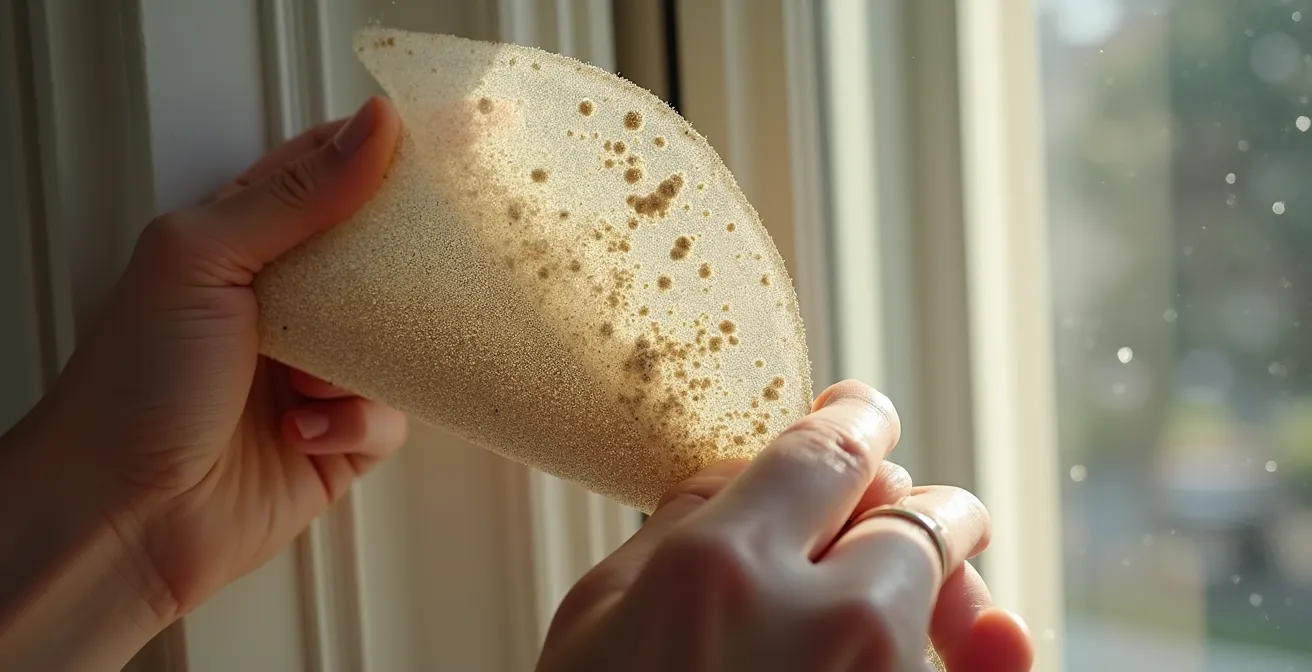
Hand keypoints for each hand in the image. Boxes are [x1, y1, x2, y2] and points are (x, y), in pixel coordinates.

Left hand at [4, 97, 403, 630]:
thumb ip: (295, 196)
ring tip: (311, 375)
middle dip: (408, 256)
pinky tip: (303, 430)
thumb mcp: (203, 261)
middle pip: (378, 254)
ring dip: (366, 356)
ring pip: (398, 338)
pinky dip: (353, 422)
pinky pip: (389, 416)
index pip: (326, 172)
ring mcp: (315, 369)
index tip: (450, 140)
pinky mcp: (338, 438)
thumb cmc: (135, 385)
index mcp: (244, 242)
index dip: (384, 150)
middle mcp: (286, 302)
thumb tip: (377, 125)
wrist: (123, 518)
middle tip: (441, 250)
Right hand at [538, 381, 1033, 671]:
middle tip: (888, 499)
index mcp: (723, 570)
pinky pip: (987, 671)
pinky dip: (992, 648)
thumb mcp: (593, 624)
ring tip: (924, 566)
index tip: (861, 414)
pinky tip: (994, 634)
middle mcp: (827, 621)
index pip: (829, 448)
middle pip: (916, 507)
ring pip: (953, 590)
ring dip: (940, 568)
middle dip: (904, 495)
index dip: (856, 417)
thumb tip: (731, 477)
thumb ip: (668, 534)